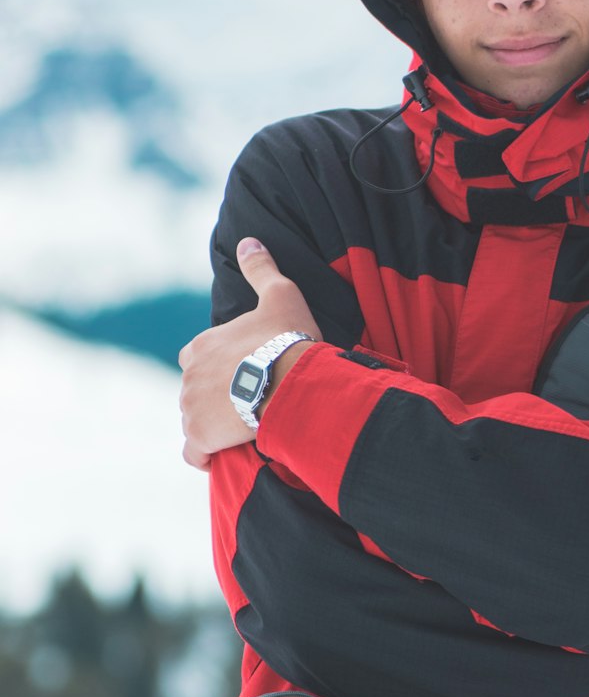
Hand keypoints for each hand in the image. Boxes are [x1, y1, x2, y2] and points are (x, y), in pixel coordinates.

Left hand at [179, 238, 321, 470]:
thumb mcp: (280, 295)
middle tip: (248, 401)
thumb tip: (248, 240)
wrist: (291, 384)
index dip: (219, 365)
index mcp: (201, 345)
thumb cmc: (288, 340)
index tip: (243, 372)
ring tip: (244, 428)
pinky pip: (194, 453)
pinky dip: (204, 455)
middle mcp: (189, 377)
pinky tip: (222, 455)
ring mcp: (191, 409)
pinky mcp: (200, 438)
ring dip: (213, 425)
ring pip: (196, 420)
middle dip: (215, 396)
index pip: (197, 357)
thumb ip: (261, 269)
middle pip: (196, 390)